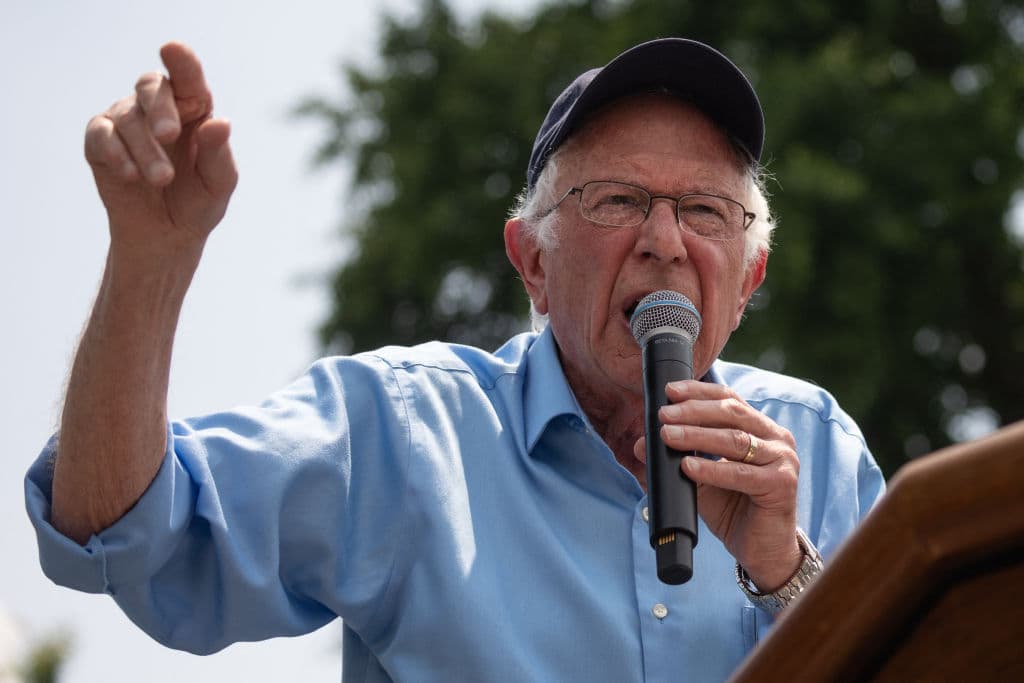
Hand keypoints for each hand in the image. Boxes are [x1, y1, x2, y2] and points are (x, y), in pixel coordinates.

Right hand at [84, 42, 237, 261]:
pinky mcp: (100, 141)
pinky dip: (117, 153)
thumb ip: (219, 154)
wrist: (167, 236)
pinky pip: (102, 135)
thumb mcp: (218, 183)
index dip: (181, 61)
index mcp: (192, 109)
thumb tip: (220, 122)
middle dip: (160, 109)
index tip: (172, 49)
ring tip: (161, 179)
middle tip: (169, 135)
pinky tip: (131, 175)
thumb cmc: (198, 203)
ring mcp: (126, 120)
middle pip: (151, 87)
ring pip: (128, 118)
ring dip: (145, 150)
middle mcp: (157, 107)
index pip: (187, 77)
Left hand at [633, 380, 801, 590]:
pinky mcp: (782, 484)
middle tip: (662, 415)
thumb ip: (677, 457)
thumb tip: (641, 444)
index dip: (699, 392)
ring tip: (668, 436)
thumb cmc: (734, 509)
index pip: (729, 399)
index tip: (669, 392)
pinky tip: (688, 466)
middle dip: (693, 411)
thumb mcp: (699, 478)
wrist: (761, 550)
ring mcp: (783, 459)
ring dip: (697, 435)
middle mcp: (776, 438)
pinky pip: (740, 473)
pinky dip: (712, 468)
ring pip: (734, 439)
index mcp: (760, 429)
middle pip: (731, 413)